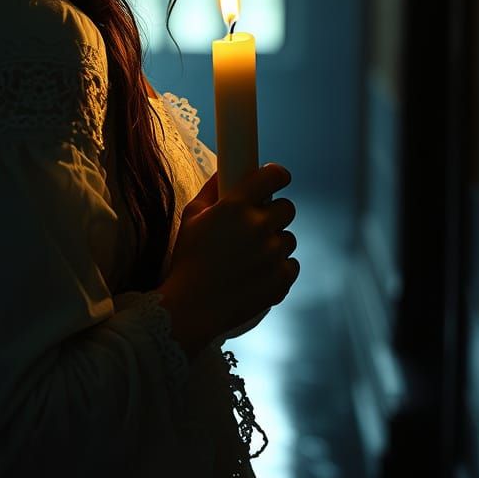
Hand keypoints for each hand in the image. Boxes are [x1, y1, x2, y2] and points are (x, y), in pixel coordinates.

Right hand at [160, 163, 298, 342]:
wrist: (192, 307)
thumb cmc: (188, 258)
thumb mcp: (191, 217)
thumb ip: (211, 189)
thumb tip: (225, 170)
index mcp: (236, 206)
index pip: (274, 175)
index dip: (277, 175)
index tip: (273, 180)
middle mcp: (259, 226)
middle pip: (287, 207)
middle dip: (273, 213)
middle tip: (254, 225)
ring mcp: (273, 254)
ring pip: (288, 238)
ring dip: (274, 243)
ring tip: (249, 257)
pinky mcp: (282, 278)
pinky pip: (290, 264)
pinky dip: (277, 268)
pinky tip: (255, 274)